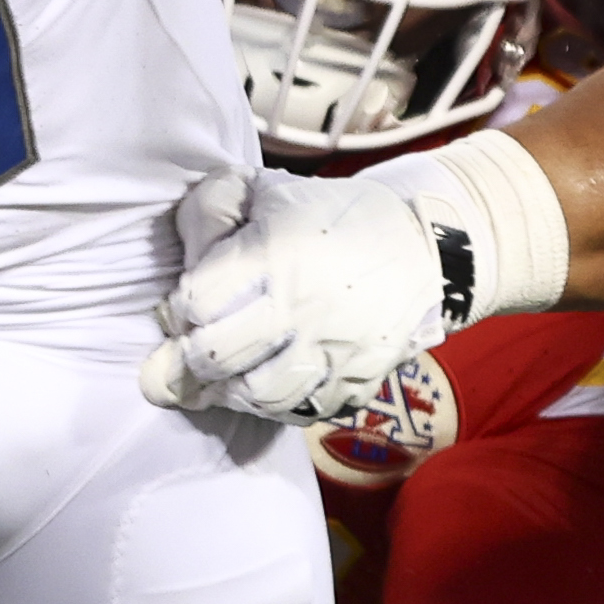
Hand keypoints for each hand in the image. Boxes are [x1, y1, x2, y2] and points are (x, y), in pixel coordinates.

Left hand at [142, 164, 445, 423]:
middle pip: (215, 356)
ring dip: (230, 388)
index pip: (196, 302)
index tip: (190, 301)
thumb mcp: (264, 189)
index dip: (180, 306)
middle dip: (194, 353)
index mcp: (277, 254)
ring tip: (231, 370)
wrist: (423, 244)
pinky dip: (275, 406)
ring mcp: (335, 352)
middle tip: (201, 342)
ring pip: (256, 396)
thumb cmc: (331, 215)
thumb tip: (181, 269)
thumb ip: (208, 213)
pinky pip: (301, 414)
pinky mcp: (359, 382)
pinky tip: (269, 383)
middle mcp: (305, 308)